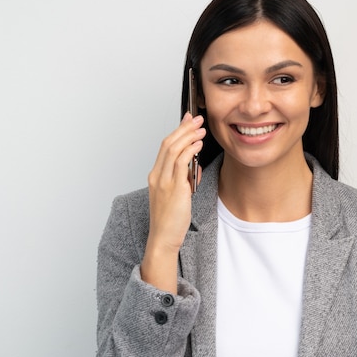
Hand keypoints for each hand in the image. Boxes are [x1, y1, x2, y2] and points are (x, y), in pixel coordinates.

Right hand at [142, 112, 204, 292]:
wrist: (163, 238)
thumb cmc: (170, 220)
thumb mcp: (176, 194)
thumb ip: (182, 178)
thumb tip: (193, 165)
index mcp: (155, 175)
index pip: (165, 146)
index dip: (177, 130)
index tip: (187, 120)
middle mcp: (157, 175)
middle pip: (168, 143)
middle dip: (183, 128)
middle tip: (196, 118)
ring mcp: (164, 181)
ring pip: (173, 149)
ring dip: (188, 136)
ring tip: (201, 128)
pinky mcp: (174, 188)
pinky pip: (181, 163)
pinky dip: (190, 150)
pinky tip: (198, 144)